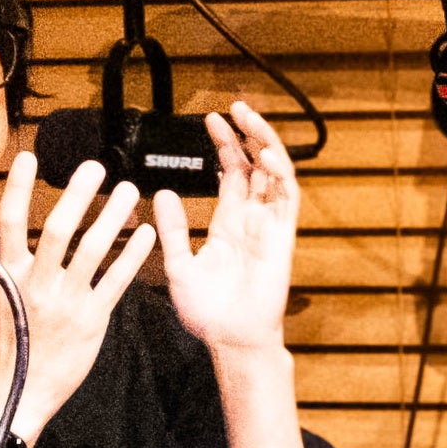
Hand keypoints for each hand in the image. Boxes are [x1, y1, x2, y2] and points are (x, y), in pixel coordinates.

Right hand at [0, 151, 153, 443]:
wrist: (17, 395)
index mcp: (8, 275)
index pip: (11, 222)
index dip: (21, 188)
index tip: (30, 157)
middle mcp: (37, 284)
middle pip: (57, 229)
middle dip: (76, 194)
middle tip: (95, 167)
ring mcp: (66, 303)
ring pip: (92, 250)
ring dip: (112, 217)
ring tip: (128, 191)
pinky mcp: (92, 321)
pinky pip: (115, 282)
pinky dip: (132, 256)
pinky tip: (147, 235)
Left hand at [154, 101, 299, 355]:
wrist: (230, 340)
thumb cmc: (206, 311)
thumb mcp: (178, 265)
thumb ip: (173, 230)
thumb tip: (159, 193)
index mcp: (227, 221)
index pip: (231, 171)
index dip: (224, 143)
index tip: (210, 119)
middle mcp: (251, 218)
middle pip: (255, 164)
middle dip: (246, 134)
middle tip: (233, 107)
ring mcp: (269, 225)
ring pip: (275, 173)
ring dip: (265, 143)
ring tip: (249, 118)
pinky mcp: (282, 237)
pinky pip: (287, 198)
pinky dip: (280, 174)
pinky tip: (264, 155)